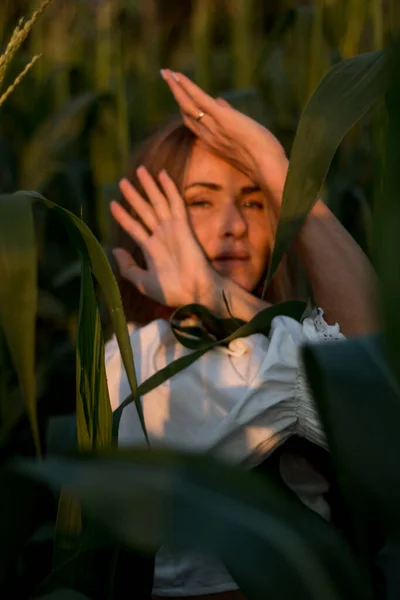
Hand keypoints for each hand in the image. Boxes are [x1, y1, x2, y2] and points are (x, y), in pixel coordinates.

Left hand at [110, 167, 220, 308]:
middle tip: (122, 181)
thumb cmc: (171, 291)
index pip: (134, 227)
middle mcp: (161, 236)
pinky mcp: (183, 226)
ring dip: (149, 187)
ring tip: (139, 171)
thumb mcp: (143, 281)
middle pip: (145, 210)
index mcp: (151, 249)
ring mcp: (172, 230)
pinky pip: (175, 204)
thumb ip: (128, 267)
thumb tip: (114, 250)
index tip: (112, 204)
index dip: (123, 216)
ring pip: (158, 203)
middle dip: (134, 196)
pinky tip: (162, 175)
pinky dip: (169, 189)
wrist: (192, 293)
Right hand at [160, 69, 288, 199]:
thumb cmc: (261, 156)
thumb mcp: (243, 137)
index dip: (186, 109)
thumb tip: (222, 102)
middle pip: (185, 113)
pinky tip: (177, 75)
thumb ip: (231, 119)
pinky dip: (186, 86)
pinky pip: (199, 99)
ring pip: (187, 105)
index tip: (180, 96)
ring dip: (176, 87)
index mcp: (213, 142)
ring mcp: (213, 127)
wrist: (266, 167)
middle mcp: (207, 136)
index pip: (194, 123)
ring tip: (166, 73)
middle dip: (176, 95)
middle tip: (167, 78)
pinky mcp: (222, 118)